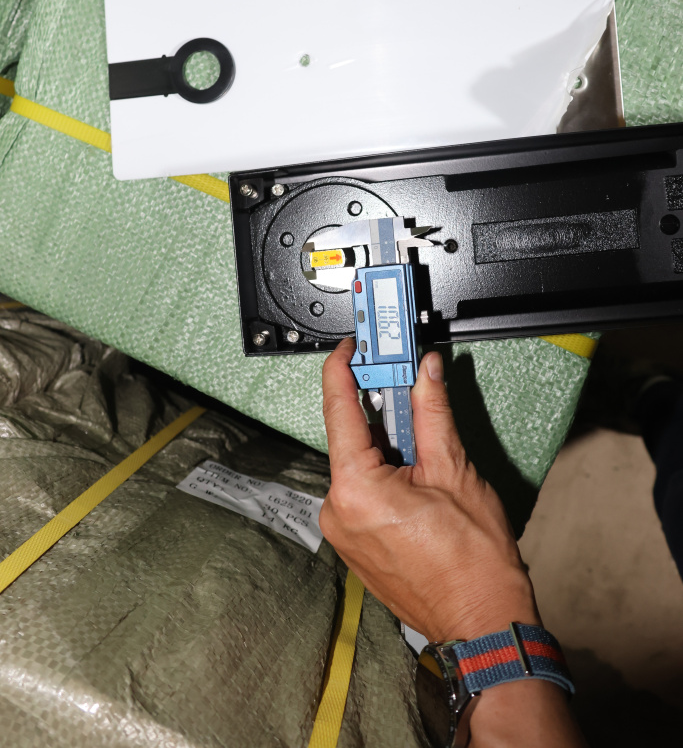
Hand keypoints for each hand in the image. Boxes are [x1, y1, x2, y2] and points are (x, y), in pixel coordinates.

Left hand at [320, 338, 540, 641]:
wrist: (482, 620)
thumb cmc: (472, 561)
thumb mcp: (454, 470)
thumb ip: (431, 412)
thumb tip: (426, 372)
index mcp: (355, 488)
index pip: (339, 408)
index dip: (343, 368)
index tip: (351, 346)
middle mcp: (337, 510)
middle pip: (352, 438)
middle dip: (382, 413)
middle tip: (410, 391)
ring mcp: (342, 531)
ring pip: (359, 466)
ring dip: (388, 448)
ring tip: (428, 456)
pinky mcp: (353, 543)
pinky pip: (361, 492)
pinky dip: (384, 475)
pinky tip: (417, 481)